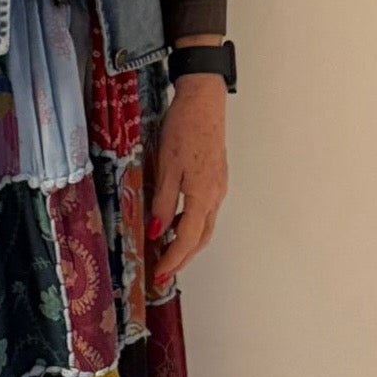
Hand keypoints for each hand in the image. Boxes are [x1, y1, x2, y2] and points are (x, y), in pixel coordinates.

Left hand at [147, 73, 227, 282]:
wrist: (203, 102)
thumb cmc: (185, 128)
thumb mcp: (167, 165)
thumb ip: (164, 201)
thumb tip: (158, 232)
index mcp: (203, 196)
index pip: (187, 240)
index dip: (173, 260)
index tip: (161, 275)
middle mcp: (215, 196)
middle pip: (201, 239)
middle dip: (183, 258)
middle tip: (164, 272)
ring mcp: (218, 187)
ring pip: (205, 226)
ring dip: (188, 242)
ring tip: (167, 250)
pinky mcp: (216, 178)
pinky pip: (205, 210)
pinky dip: (192, 224)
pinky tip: (176, 220)